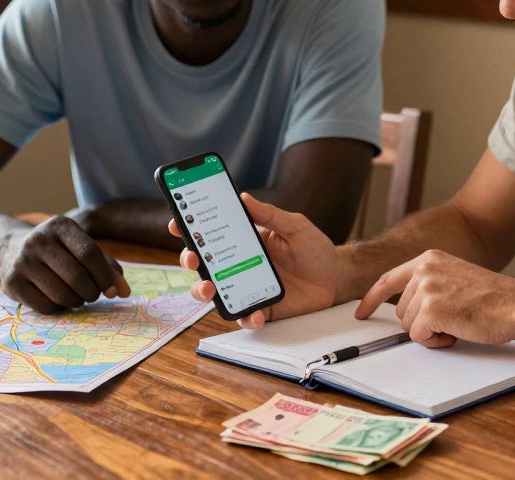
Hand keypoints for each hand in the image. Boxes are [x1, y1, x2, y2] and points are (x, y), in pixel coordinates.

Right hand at [0, 215, 130, 312]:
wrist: (11, 249)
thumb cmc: (59, 251)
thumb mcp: (81, 247)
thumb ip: (106, 267)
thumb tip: (124, 292)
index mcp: (59, 226)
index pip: (89, 253)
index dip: (105, 276)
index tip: (113, 290)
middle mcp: (38, 240)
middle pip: (76, 276)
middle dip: (92, 292)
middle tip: (94, 295)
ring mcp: (22, 262)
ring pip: (61, 294)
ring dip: (77, 302)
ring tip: (79, 297)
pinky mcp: (12, 283)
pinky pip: (45, 306)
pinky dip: (59, 308)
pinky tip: (60, 299)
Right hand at [171, 194, 340, 328]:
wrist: (337, 278)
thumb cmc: (315, 249)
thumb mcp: (295, 226)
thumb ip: (271, 215)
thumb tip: (244, 197)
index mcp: (245, 241)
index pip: (211, 234)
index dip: (190, 229)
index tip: (177, 222)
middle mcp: (240, 264)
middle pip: (204, 264)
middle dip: (190, 261)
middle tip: (192, 258)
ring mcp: (248, 288)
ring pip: (216, 293)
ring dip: (205, 291)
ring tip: (209, 288)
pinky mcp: (262, 308)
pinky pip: (246, 316)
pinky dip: (247, 317)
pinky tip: (255, 314)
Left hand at [355, 249, 514, 347]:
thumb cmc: (493, 297)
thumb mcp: (455, 277)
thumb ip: (430, 283)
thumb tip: (408, 305)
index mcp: (429, 258)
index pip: (388, 278)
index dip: (372, 298)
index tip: (362, 312)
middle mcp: (424, 268)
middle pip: (401, 310)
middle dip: (421, 323)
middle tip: (451, 319)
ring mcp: (427, 288)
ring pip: (409, 325)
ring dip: (431, 332)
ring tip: (457, 322)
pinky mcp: (432, 309)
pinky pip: (419, 337)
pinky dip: (436, 342)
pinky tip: (457, 331)